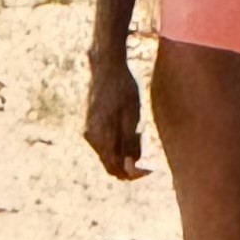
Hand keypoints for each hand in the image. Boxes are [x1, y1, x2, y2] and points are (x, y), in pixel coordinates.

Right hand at [85, 54, 146, 179]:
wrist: (108, 64)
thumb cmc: (123, 87)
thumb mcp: (132, 115)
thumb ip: (129, 142)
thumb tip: (131, 165)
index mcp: (100, 137)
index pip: (115, 169)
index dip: (134, 174)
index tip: (150, 169)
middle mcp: (91, 137)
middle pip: (110, 165)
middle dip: (130, 167)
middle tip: (149, 163)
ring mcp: (90, 130)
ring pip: (109, 155)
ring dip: (125, 156)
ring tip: (142, 141)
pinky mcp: (93, 124)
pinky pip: (107, 144)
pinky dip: (120, 145)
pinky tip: (133, 132)